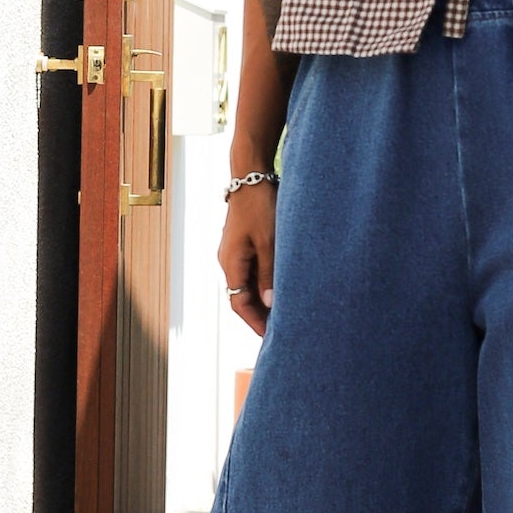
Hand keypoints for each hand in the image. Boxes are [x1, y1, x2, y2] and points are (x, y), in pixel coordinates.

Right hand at [219, 183, 276, 336]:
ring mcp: (235, 251)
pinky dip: (264, 282)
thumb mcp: (269, 242)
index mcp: (231, 263)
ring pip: (248, 283)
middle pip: (242, 296)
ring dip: (263, 298)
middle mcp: (229, 260)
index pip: (239, 304)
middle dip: (259, 314)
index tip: (272, 337)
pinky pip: (252, 269)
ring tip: (283, 311)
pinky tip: (280, 285)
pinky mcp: (243, 241)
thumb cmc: (260, 205)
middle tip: (281, 330)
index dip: (255, 322)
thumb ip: (269, 274)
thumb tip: (269, 303)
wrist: (251, 175)